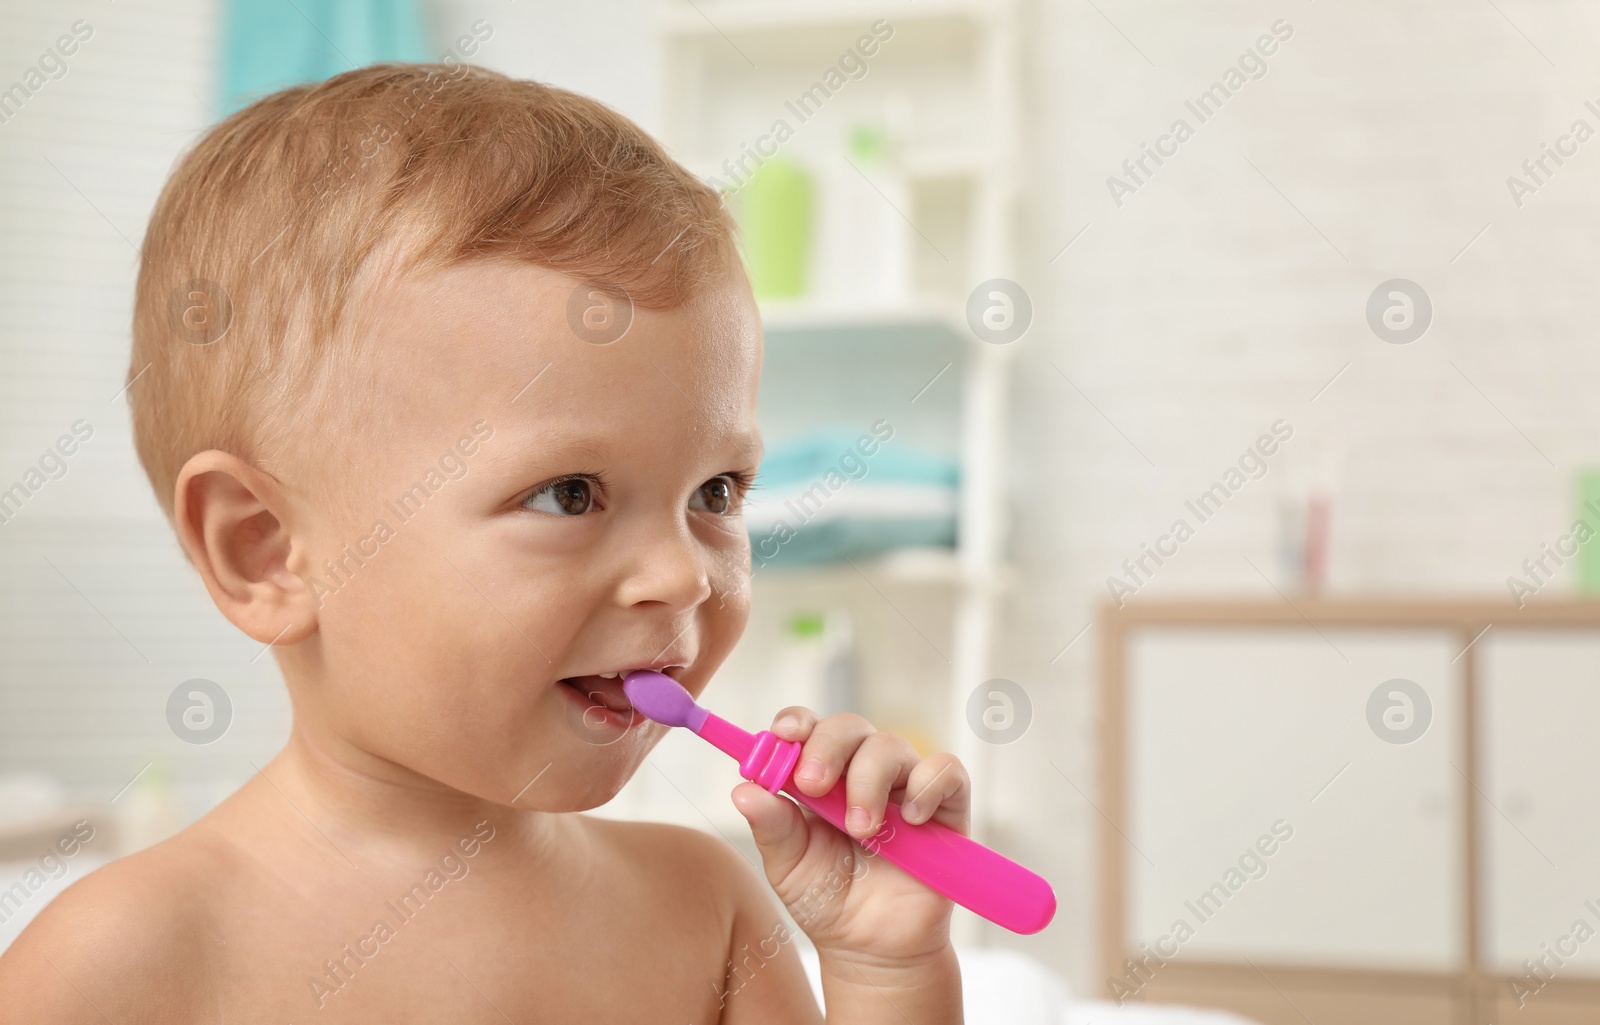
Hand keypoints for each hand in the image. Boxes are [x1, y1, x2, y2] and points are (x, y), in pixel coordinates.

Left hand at [730, 708, 968, 964]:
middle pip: (848, 728)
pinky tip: (910, 820)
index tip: (783, 735)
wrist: (873, 948)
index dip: (796, 723)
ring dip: (868, 781)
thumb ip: (771, 828)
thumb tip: (742, 790)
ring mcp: (904, 785)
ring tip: (861, 830)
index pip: (808, 729)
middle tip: (812, 786)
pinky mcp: (945, 805)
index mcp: (820, 778)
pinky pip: (945, 770)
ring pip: (890, 746)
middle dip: (826, 749)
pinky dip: (926, 786)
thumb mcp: (789, 867)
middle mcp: (861, 771)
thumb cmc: (828, 900)